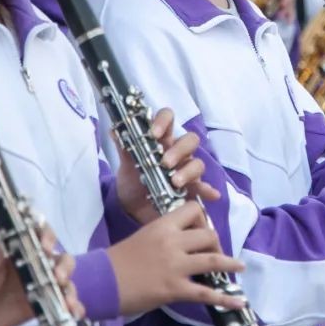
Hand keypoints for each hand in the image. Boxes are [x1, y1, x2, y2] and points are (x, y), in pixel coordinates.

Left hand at [0, 226, 82, 325]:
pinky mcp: (43, 304)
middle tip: (58, 277)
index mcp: (20, 250)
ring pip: (64, 281)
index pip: (40, 235)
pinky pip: (62, 303)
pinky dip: (72, 307)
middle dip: (64, 266)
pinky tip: (75, 314)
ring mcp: (41, 285)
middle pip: (59, 258)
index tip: (45, 247)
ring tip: (69, 302)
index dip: (47, 237)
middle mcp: (35, 264)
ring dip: (71, 289)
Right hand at [105, 202, 246, 315]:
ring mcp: (175, 266)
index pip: (193, 210)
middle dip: (216, 244)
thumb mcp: (144, 235)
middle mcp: (173, 242)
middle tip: (215, 253)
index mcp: (163, 225)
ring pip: (213, 260)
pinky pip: (206, 293)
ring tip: (239, 267)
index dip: (203, 219)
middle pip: (208, 235)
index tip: (203, 230)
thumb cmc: (119, 259)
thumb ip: (166, 234)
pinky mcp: (175, 289)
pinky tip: (238, 300)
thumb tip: (186, 238)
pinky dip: (225, 297)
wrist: (102, 281)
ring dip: (230, 264)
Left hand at [116, 108, 220, 225]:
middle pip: (190, 140)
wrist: (133, 206)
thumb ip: (124, 147)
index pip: (168, 119)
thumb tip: (114, 130)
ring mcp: (186, 170)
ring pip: (197, 163)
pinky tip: (210, 195)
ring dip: (188, 171)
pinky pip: (203, 188)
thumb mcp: (126, 164)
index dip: (164, 121)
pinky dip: (207, 190)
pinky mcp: (192, 189)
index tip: (153, 133)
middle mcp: (178, 152)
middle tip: (165, 163)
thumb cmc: (133, 179)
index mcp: (162, 140)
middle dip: (179, 150)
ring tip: (175, 182)